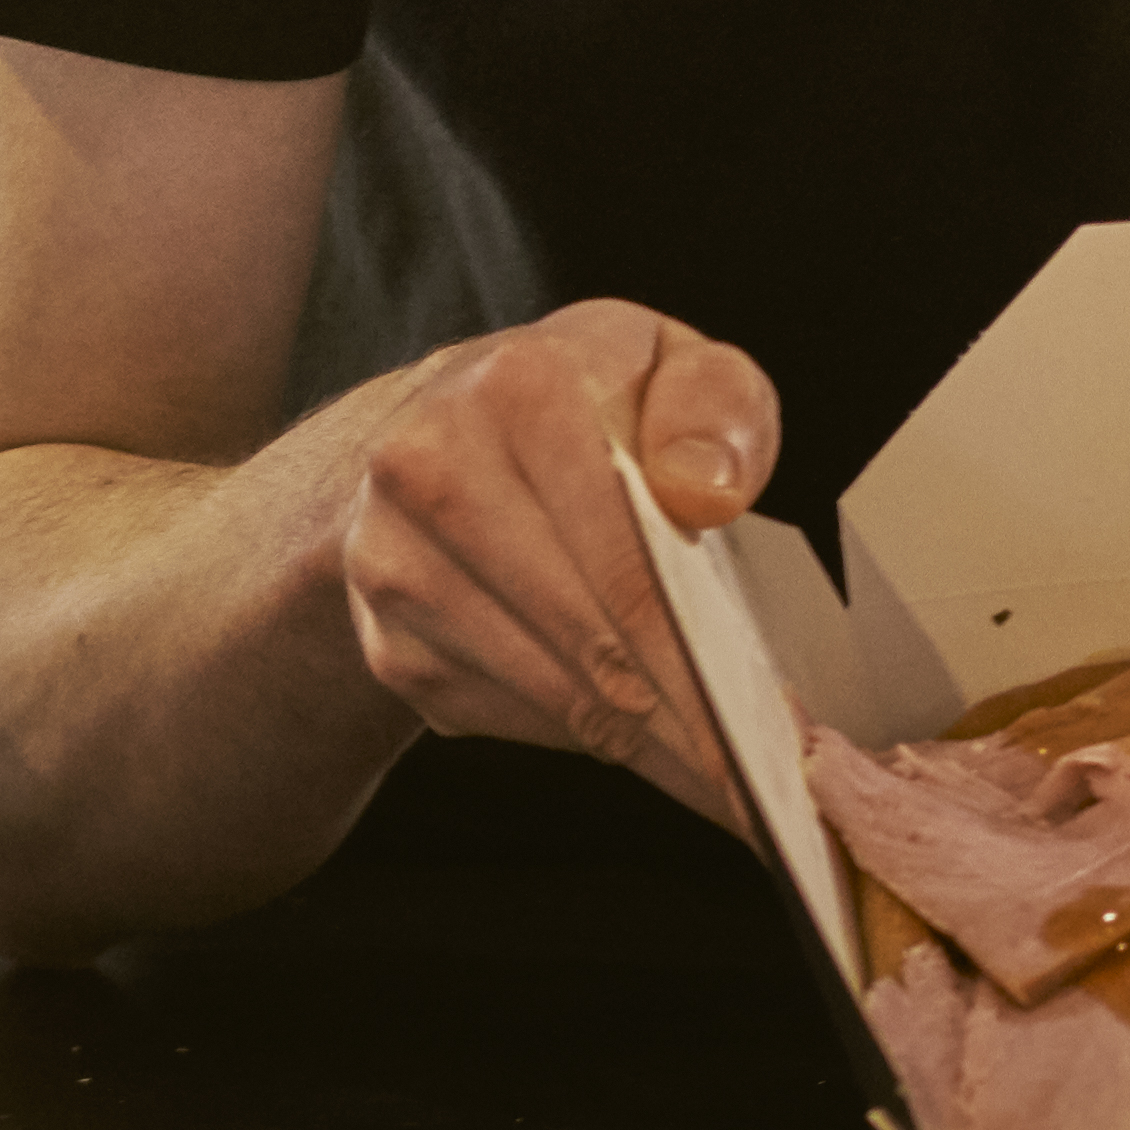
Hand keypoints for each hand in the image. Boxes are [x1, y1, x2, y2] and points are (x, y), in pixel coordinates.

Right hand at [327, 300, 779, 835]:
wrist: (431, 421)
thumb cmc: (580, 399)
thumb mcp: (670, 363)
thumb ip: (715, 405)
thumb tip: (706, 491)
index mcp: (518, 389)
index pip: (620, 553)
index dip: (690, 651)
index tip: (745, 724)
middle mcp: (430, 469)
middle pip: (579, 632)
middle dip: (673, 711)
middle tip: (739, 766)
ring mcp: (392, 562)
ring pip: (540, 687)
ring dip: (630, 735)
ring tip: (699, 756)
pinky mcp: (384, 639)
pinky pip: (496, 715)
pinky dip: (569, 730)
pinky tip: (619, 722)